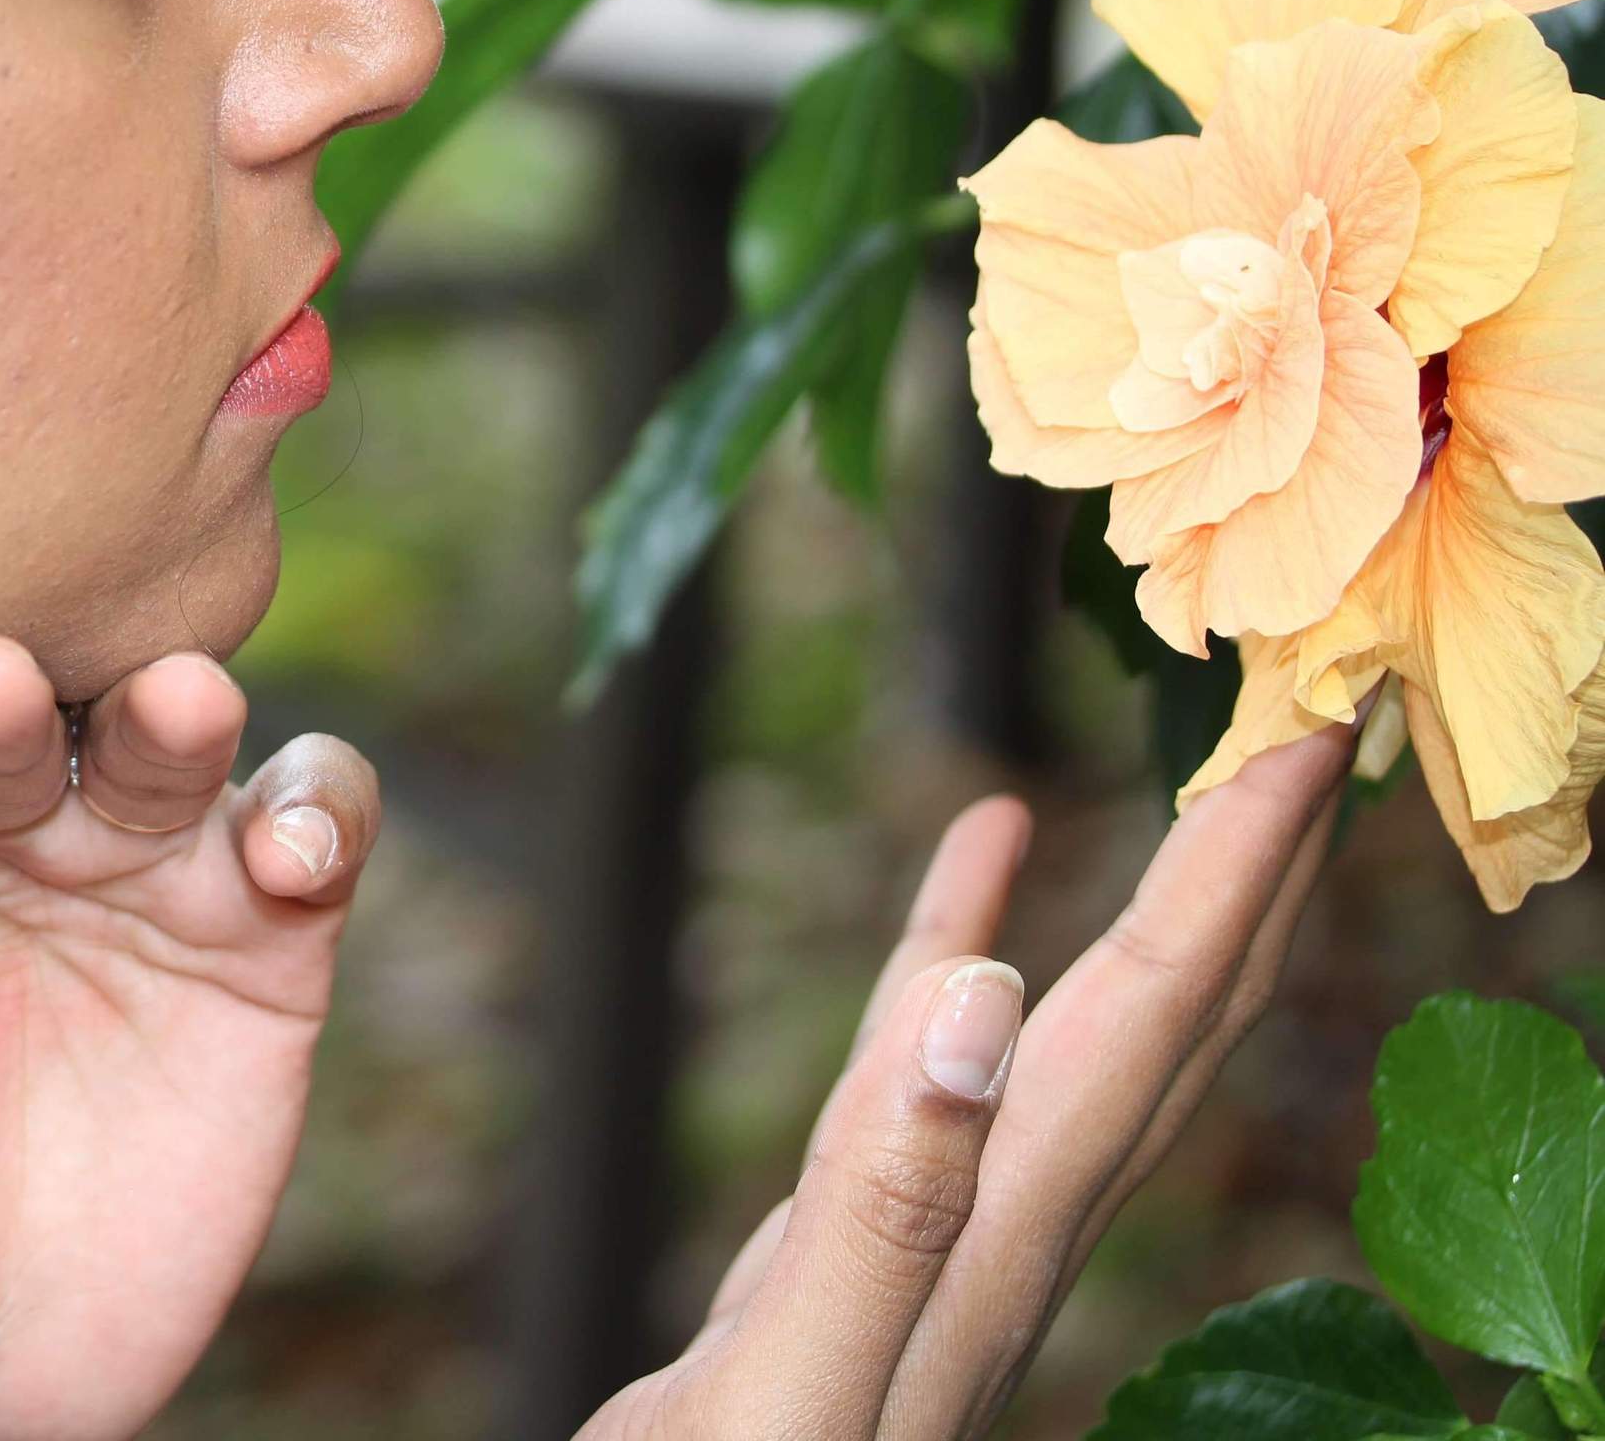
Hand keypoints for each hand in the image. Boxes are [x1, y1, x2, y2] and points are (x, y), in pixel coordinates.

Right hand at [584, 721, 1352, 1440]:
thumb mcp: (784, 1395)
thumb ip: (884, 1209)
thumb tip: (986, 996)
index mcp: (994, 1237)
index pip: (1152, 1025)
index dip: (1238, 876)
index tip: (1313, 736)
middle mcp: (996, 1223)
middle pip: (1168, 1024)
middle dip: (1253, 873)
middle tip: (1316, 726)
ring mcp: (932, 1230)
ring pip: (1075, 1032)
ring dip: (1142, 899)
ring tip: (1188, 771)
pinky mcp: (855, 1239)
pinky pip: (940, 1057)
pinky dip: (962, 947)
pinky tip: (974, 868)